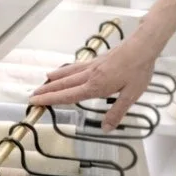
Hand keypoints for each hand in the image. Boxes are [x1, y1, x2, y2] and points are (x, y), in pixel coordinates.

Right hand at [29, 37, 158, 130]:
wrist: (142, 46)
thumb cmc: (138, 71)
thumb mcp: (131, 96)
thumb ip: (117, 112)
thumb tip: (105, 129)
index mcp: (95, 86)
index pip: (68, 95)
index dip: (51, 100)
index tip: (36, 102)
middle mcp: (90, 75)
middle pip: (64, 84)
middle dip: (48, 90)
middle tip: (33, 95)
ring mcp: (93, 65)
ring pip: (69, 73)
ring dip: (55, 78)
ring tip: (45, 80)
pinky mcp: (98, 59)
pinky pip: (77, 66)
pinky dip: (67, 69)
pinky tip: (67, 69)